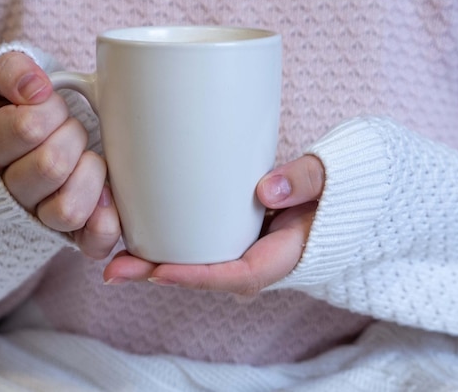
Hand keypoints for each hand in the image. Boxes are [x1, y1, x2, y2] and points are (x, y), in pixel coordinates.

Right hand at [0, 52, 120, 258]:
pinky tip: (110, 199)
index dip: (52, 111)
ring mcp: (40, 215)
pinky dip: (104, 225)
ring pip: (67, 211)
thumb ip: (13, 70)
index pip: (26, 128)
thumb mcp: (10, 81)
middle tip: (74, 129)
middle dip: (74, 137)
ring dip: (90, 176)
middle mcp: (11, 188)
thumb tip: (36, 86)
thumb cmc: (25, 111)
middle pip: (51, 166)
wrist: (29, 147)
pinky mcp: (71, 235)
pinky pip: (89, 243)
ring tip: (91, 159)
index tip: (53, 104)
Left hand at [103, 155, 324, 295]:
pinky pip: (201, 248)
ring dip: (156, 263)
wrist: (343, 196)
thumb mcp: (331, 181)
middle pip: (203, 275)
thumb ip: (306, 181)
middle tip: (114, 269)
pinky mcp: (236, 237)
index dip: (195, 276)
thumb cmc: (337, 191)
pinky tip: (142, 236)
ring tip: (114, 258)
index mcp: (282, 254)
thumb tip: (267, 190)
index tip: (158, 272)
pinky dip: (171, 247)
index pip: (235, 274)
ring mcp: (245, 249)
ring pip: (196, 264)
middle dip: (158, 274)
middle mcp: (258, 259)